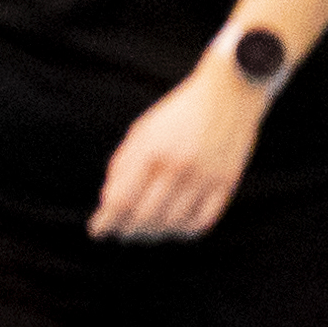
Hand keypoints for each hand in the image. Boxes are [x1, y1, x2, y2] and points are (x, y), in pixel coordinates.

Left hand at [92, 56, 270, 240]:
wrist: (230, 93)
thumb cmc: (179, 113)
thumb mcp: (143, 130)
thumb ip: (124, 165)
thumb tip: (109, 204)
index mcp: (152, 150)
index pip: (121, 199)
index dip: (106, 221)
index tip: (98, 231)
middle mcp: (178, 166)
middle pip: (145, 216)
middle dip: (127, 230)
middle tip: (122, 233)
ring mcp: (204, 176)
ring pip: (173, 223)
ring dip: (154, 234)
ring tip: (145, 233)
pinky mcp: (226, 182)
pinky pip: (202, 221)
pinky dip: (184, 231)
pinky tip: (175, 227)